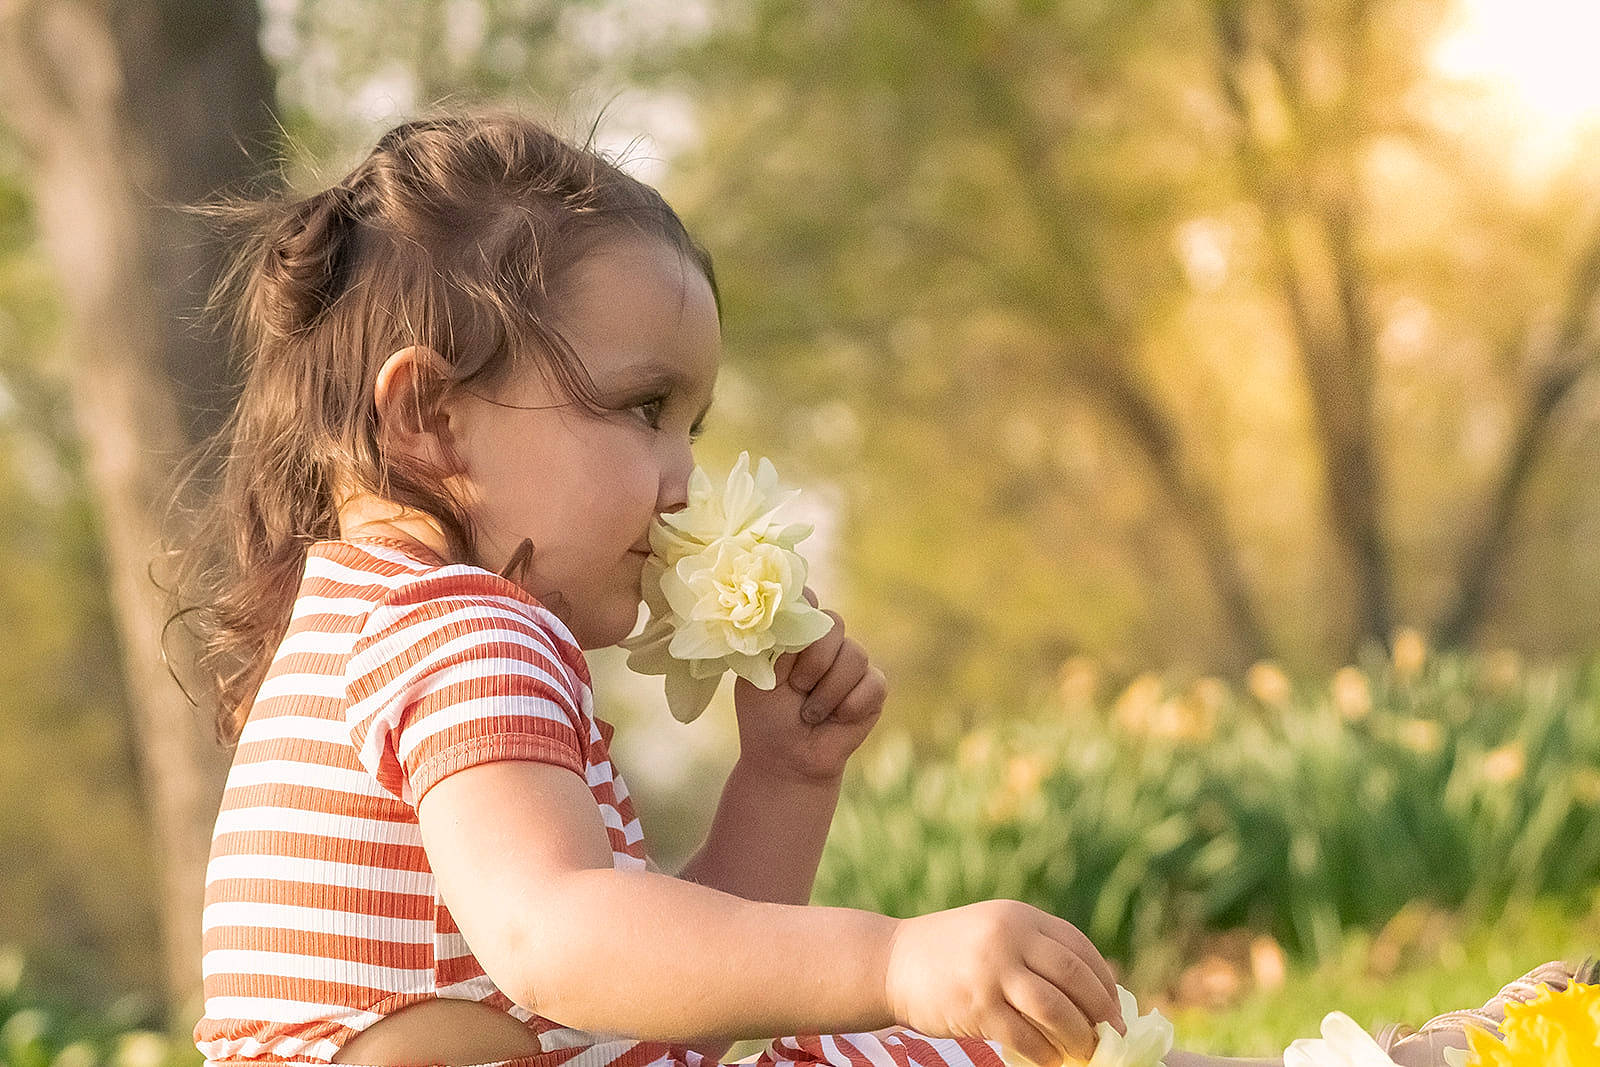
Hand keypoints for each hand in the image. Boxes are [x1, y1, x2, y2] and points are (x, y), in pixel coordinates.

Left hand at [731, 586, 885, 782]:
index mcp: (796, 634)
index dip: (804, 607)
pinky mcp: (874, 688)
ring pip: (854, 654)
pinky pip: (872, 683)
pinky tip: (836, 720)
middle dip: (813, 661)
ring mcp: (852, 663)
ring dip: (827, 692)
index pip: (807, 600)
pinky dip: (848, 706)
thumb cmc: (767, 717)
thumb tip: (799, 607)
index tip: (793, 625)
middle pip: (834, 622)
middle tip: (797, 689)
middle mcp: (827, 642)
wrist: (787, 760)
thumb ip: (777, 643)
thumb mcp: (760, 677)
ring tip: (810, 713)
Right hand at [884, 900, 1125, 1066]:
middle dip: (1101, 1011)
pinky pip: (1026, 1036)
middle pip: (1075, 977)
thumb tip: (1091, 992)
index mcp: (1019, 916)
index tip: (1114, 1006)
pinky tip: (1051, 1059)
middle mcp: (1009, 938)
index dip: (1103, 980)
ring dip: (1079, 1036)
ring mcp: (992, 971)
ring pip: (1056, 1009)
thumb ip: (1035, 949)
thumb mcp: (994, 931)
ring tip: (1086, 1051)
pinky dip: (1046, 1053)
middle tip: (1113, 1035)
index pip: (1079, 947)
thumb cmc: (951, 952)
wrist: (892, 962)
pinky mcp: (977, 1006)